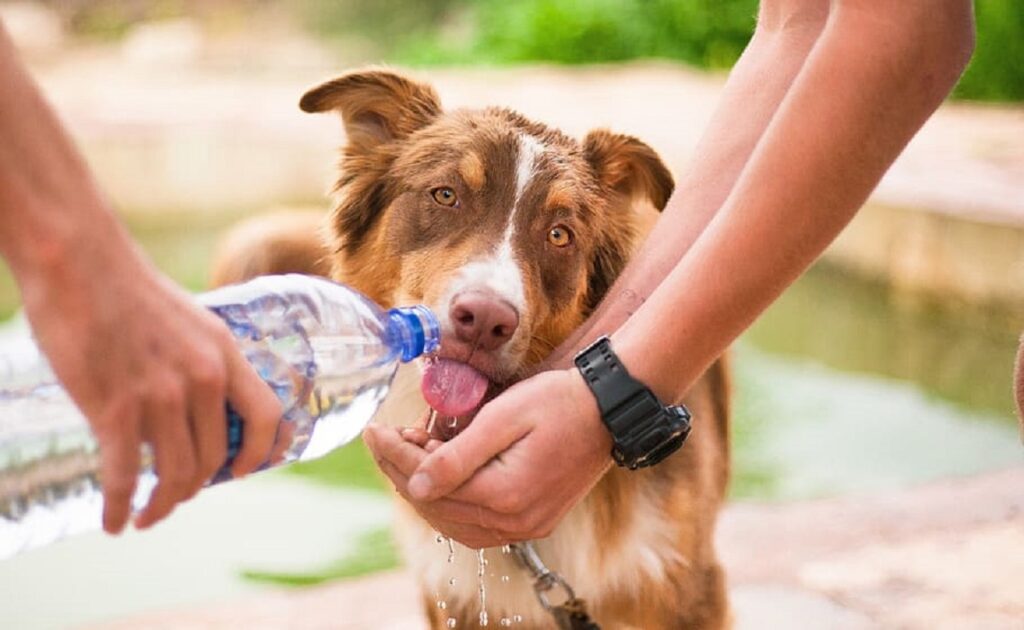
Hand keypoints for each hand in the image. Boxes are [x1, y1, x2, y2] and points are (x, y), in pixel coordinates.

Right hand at [19, 237, 281, 533]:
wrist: (79, 261)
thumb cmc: (127, 289)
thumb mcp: (190, 320)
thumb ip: (201, 361)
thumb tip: (199, 404)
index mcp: (224, 353)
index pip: (266, 416)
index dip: (262, 452)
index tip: (243, 472)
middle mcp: (202, 377)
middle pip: (215, 457)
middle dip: (196, 487)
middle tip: (175, 496)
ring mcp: (161, 395)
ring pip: (175, 474)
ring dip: (162, 505)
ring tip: (146, 516)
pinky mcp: (114, 408)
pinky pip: (125, 477)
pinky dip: (120, 507)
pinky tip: (113, 522)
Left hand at [363, 368, 611, 548]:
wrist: (609, 410)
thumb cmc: (558, 402)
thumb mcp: (504, 417)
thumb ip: (458, 455)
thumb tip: (414, 485)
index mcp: (505, 495)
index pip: (429, 483)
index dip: (395, 456)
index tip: (373, 430)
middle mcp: (515, 521)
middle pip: (437, 507)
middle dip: (402, 471)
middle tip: (385, 438)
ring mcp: (526, 527)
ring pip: (453, 522)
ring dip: (424, 489)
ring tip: (409, 452)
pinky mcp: (533, 521)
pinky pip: (476, 524)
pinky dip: (450, 503)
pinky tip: (439, 476)